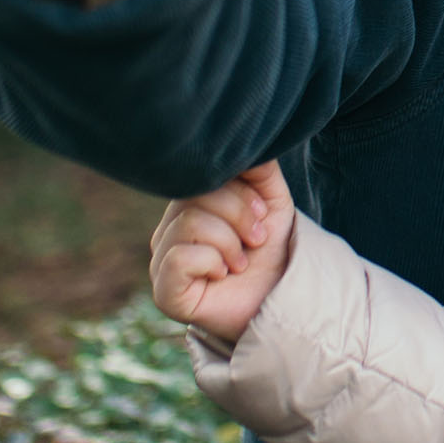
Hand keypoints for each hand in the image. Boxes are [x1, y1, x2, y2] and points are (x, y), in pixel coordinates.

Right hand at [152, 161, 295, 343]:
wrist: (281, 299)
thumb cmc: (271, 251)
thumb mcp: (272, 202)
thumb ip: (259, 168)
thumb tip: (247, 143)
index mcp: (188, 206)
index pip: (200, 177)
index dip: (239, 192)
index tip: (263, 213)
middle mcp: (169, 231)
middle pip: (194, 198)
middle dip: (239, 217)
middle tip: (256, 241)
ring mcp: (162, 261)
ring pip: (188, 225)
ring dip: (229, 243)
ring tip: (240, 262)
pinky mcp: (164, 291)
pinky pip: (179, 257)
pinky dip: (211, 262)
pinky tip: (221, 275)